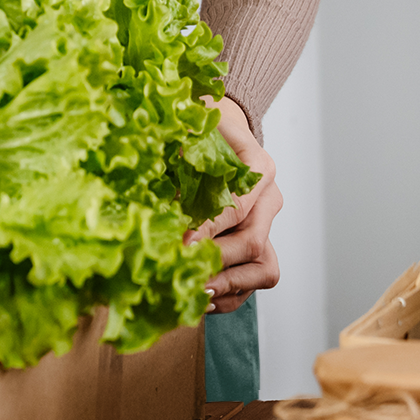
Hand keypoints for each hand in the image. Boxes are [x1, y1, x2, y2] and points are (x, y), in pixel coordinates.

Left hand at [187, 96, 282, 313]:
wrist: (223, 127)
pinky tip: (203, 295)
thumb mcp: (193, 124)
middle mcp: (270, 199)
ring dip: (229, 285)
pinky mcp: (260, 244)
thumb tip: (149, 176)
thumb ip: (181, 147)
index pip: (238, 206)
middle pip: (253, 243)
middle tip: (184, 272)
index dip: (209, 228)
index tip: (182, 243)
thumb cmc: (205, 124)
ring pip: (264, 268)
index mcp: (260, 168)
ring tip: (196, 292)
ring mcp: (267, 224)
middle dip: (217, 262)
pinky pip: (255, 279)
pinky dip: (231, 292)